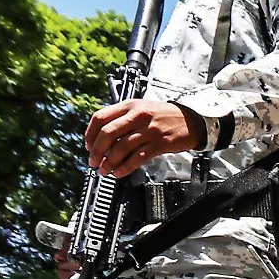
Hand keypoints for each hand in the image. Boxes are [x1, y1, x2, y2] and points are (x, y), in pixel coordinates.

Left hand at [86, 98, 204, 176]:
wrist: (191, 121)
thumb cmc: (163, 116)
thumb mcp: (141, 108)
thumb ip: (121, 119)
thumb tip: (101, 138)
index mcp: (130, 105)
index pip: (101, 117)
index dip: (90, 134)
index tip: (88, 145)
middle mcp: (138, 116)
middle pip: (108, 134)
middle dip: (97, 151)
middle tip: (93, 161)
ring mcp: (150, 130)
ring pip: (122, 148)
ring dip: (109, 162)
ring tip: (104, 170)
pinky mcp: (160, 143)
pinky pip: (138, 158)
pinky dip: (125, 167)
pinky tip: (120, 172)